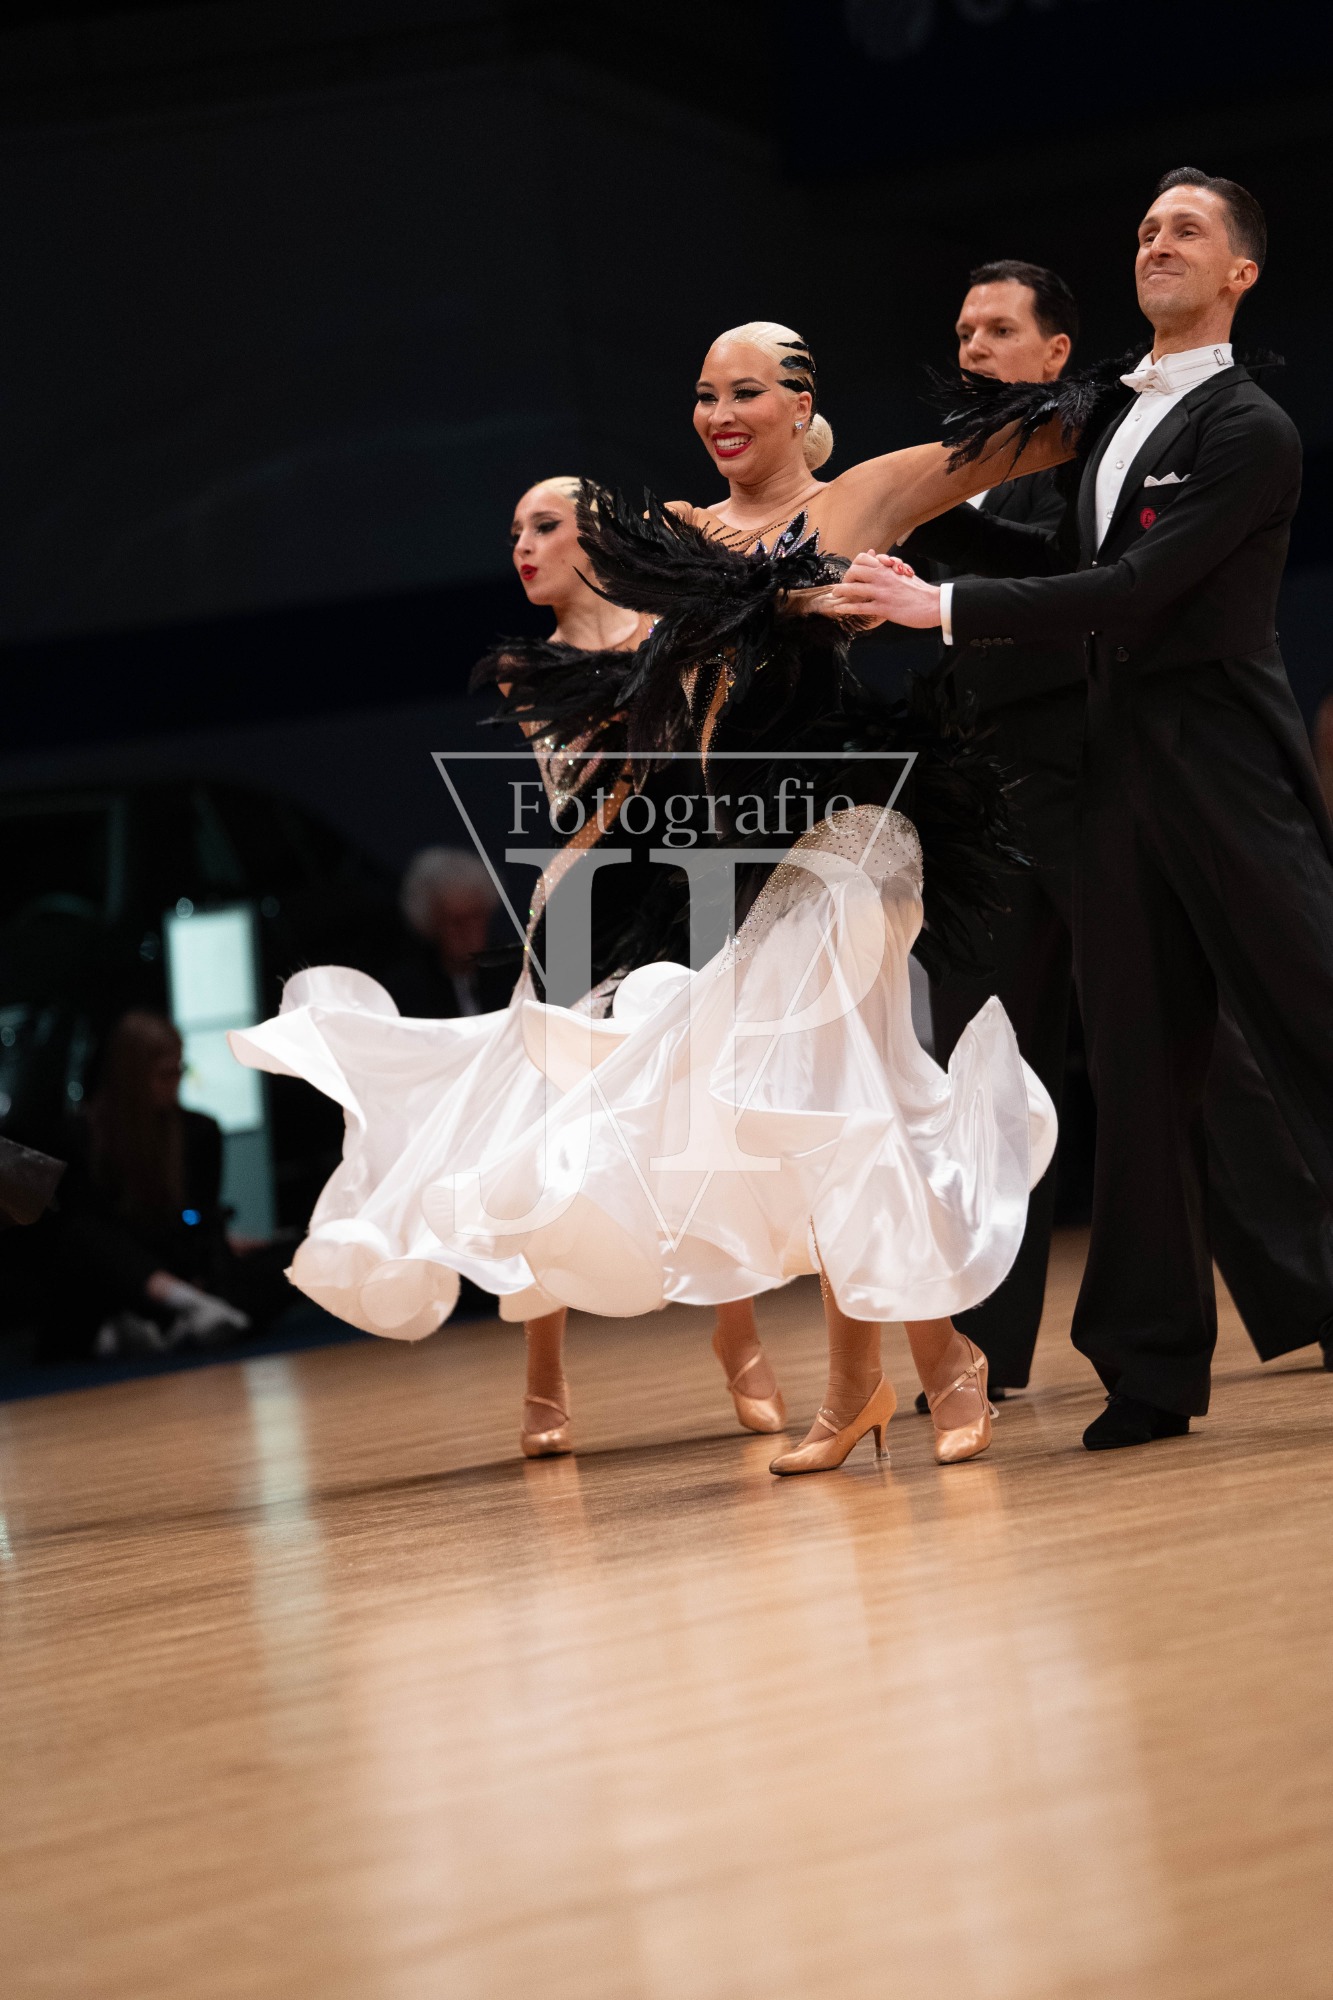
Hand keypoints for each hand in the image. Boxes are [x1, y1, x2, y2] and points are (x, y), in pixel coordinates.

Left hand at [825, 550, 943, 630]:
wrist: (934, 604)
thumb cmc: (921, 590)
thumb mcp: (905, 573)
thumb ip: (892, 567)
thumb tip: (883, 562)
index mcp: (888, 568)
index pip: (863, 558)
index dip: (855, 564)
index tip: (854, 573)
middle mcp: (882, 577)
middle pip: (854, 571)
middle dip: (846, 578)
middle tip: (844, 585)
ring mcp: (881, 593)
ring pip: (853, 589)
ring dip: (840, 591)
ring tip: (834, 595)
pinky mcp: (883, 608)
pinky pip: (860, 607)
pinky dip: (846, 608)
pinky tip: (839, 609)